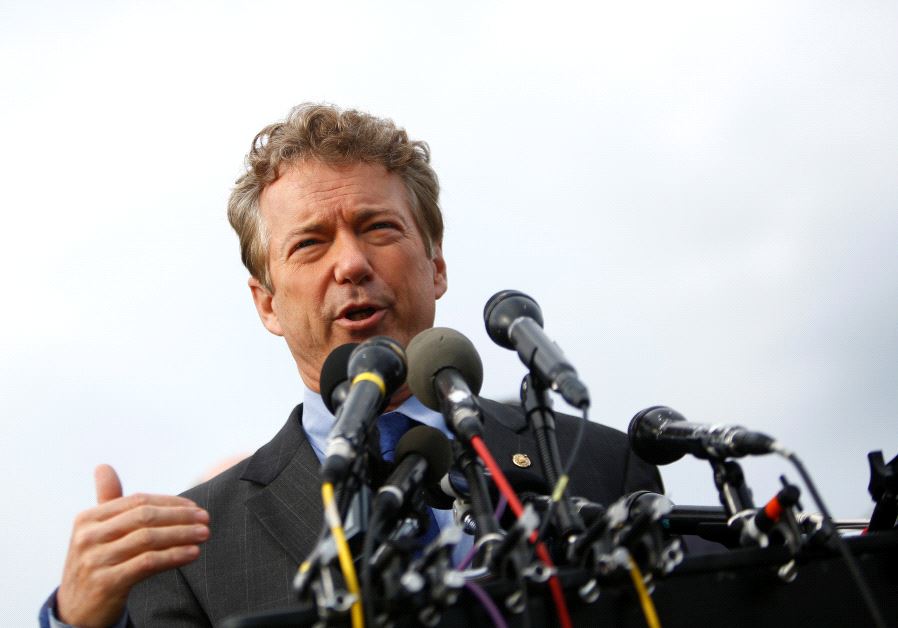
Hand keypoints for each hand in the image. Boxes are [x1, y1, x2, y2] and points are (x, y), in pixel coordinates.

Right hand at [56, 464, 209, 627]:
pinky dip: (174, 556)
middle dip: (180, 516)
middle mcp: (88, 537)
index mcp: (87, 519)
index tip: (194, 506)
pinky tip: (192, 553)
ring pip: (149, 539)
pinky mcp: (106, 583)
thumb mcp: (95, 533)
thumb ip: (107, 502)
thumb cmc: (94, 564)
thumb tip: (104, 467)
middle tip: (205, 518)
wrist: (75, 612)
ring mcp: (95, 560)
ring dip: (183, 534)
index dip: (170, 502)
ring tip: (204, 534)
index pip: (138, 501)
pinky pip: (148, 563)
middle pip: (145, 517)